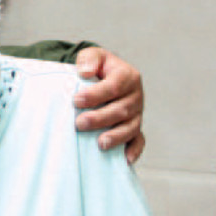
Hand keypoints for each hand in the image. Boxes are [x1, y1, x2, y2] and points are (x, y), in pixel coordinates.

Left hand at [72, 47, 145, 163]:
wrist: (106, 77)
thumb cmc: (97, 67)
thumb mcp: (93, 55)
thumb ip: (89, 58)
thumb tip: (84, 72)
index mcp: (127, 76)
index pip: (113, 87)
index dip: (95, 95)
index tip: (76, 100)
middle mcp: (135, 96)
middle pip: (121, 110)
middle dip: (100, 118)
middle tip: (79, 123)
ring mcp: (137, 114)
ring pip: (130, 127)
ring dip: (116, 136)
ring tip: (100, 144)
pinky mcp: (135, 128)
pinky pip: (139, 141)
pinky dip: (134, 150)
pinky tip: (125, 160)